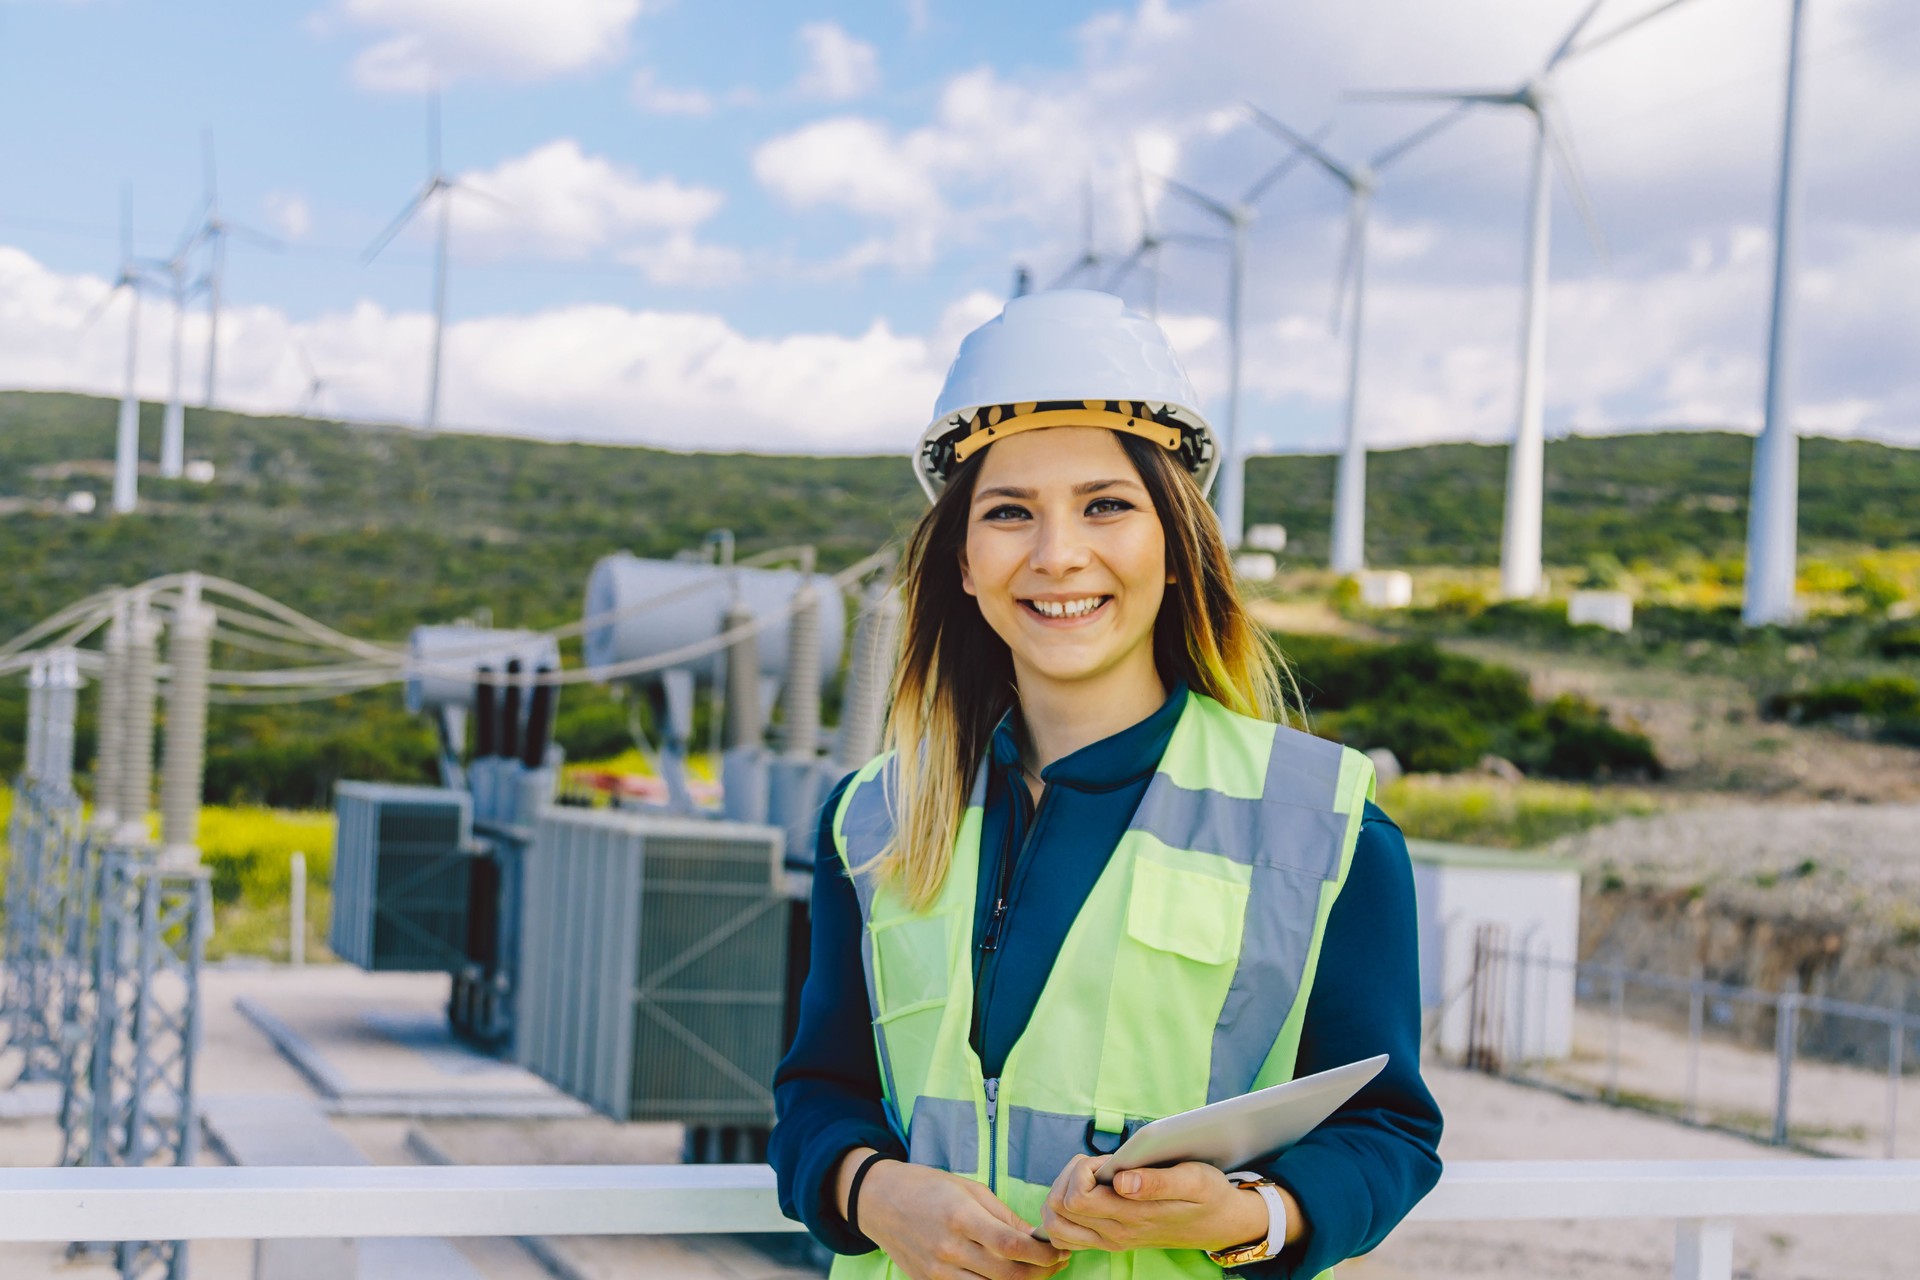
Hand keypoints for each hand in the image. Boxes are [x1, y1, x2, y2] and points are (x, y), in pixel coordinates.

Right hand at [843, 1152, 1069, 1279]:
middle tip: (1057, 1263)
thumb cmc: (927, 1187)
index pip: (1012, 1246)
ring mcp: (937, 1272)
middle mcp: (949, 1249)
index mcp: (961, 1217)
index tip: (1059, 1251)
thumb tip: (1036, 1236)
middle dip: (1040, 1272)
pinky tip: (1007, 1278)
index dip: (1043, 1254)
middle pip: (1008, 1275)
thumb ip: (1003, 1215)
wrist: (878, 1201)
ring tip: (1036, 1272)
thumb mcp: (968, 1189)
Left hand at [1040, 1157, 1276, 1254]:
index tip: (1106, 1160)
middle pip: (1058, 1209)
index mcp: (1132, 1217)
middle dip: (1069, 1177)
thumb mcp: (1194, 1180)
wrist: (1221, 1224)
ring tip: (1090, 1177)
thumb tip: (1120, 1181)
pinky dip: (1065, 1212)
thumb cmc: (1208, 1195)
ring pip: (1056, 1224)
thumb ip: (1157, 1181)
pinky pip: (1067, 1233)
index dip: (1081, 1171)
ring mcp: (1110, 1240)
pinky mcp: (1110, 1240)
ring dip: (1062, 1193)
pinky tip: (1086, 1194)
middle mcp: (1115, 1234)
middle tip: (1097, 1164)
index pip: (1076, 1199)